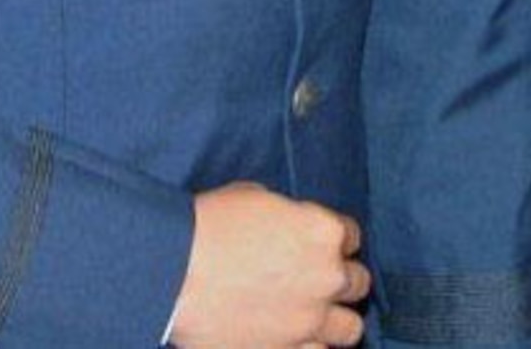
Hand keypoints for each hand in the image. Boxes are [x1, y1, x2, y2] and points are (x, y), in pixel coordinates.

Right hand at [168, 182, 368, 347]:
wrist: (172, 271)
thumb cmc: (208, 226)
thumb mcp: (255, 197)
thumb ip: (288, 216)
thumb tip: (287, 226)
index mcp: (323, 232)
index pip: (352, 236)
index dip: (334, 240)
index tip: (318, 245)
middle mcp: (327, 277)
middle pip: (358, 282)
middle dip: (340, 278)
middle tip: (318, 279)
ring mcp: (308, 321)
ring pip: (351, 328)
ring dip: (335, 319)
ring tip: (314, 315)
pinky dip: (309, 346)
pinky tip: (292, 338)